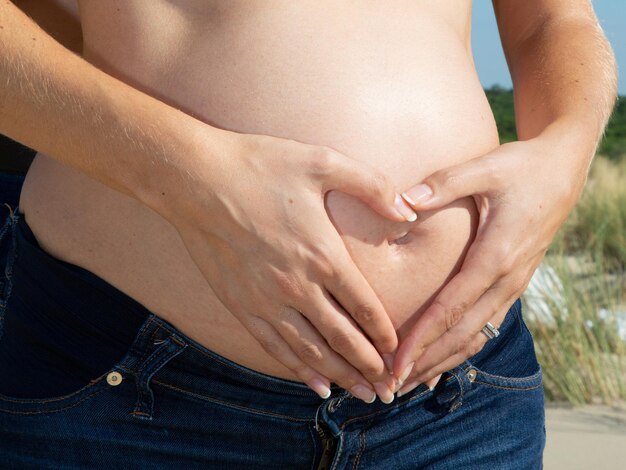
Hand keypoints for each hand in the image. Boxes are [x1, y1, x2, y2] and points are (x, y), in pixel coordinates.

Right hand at [164, 131, 414, 401]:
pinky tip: (315, 385)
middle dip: (369, 365)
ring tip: (361, 394)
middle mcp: (297, 286)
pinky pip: (275, 347)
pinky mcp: (239, 305)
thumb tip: (409, 212)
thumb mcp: (322, 163)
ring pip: (311, 351)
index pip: (364, 306)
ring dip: (339, 375)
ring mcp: (265, 300)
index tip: (398, 350)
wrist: (196, 180)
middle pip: (342, 337)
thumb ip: (371, 186)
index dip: (384, 333)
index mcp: (322, 254)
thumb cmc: (260, 167)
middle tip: (388, 387)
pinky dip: (298, 370)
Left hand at [392, 137, 584, 393]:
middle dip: (427, 361)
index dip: (422, 338)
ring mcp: (513, 285)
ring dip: (443, 360)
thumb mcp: (486, 168)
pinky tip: (441, 361)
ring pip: (475, 335)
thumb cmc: (522, 167)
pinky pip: (485, 325)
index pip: (452, 307)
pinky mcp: (512, 283)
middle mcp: (506, 279)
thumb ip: (444, 184)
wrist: (563, 170)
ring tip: (410, 383)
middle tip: (392, 385)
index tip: (396, 361)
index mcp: (497, 256)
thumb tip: (403, 202)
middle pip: (462, 334)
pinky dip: (461, 346)